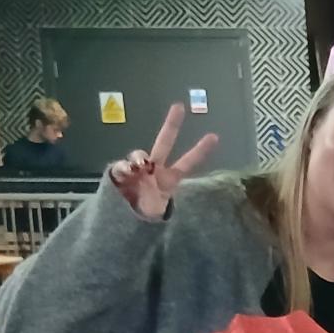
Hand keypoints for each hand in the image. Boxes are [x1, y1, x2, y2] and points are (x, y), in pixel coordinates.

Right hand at [107, 103, 218, 218]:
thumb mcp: (158, 214)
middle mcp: (155, 170)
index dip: (200, 151)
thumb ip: (158, 202)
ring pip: (138, 154)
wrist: (124, 225)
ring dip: (138, 158)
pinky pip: (119, 167)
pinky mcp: (119, 174)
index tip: (214, 137)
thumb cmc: (146, 218)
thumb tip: (153, 187)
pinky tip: (124, 176)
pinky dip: (121, 169)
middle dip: (171, 125)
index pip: (187, 163)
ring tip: (140, 169)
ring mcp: (137, 170)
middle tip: (179, 106)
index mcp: (169, 179)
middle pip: (164, 143)